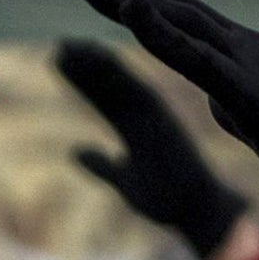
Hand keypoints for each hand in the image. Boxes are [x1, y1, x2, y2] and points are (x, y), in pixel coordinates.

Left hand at [52, 39, 245, 259]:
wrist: (199, 213)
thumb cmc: (168, 200)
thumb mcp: (125, 182)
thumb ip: (101, 166)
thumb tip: (75, 152)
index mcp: (138, 127)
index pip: (106, 100)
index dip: (84, 81)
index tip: (59, 61)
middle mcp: (147, 116)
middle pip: (112, 85)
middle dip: (87, 65)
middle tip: (60, 45)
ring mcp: (156, 117)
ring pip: (122, 83)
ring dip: (97, 65)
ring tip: (68, 49)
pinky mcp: (163, 121)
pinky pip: (138, 93)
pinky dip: (118, 76)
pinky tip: (98, 60)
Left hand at [65, 0, 258, 259]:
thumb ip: (235, 101)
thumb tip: (218, 96)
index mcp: (246, 56)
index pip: (184, 21)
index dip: (140, 0)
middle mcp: (246, 46)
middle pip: (172, 7)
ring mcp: (248, 62)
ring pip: (177, 19)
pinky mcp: (248, 90)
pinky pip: (195, 56)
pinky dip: (160, 31)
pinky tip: (129, 8)